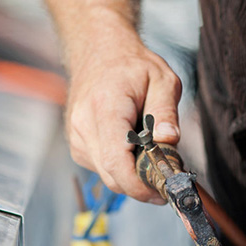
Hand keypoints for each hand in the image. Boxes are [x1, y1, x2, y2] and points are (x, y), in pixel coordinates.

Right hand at [66, 15, 181, 203]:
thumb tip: (169, 142)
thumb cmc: (130, 65)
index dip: (137, 184)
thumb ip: (166, 112)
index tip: (160, 191)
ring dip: (131, 175)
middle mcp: (83, 127)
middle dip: (140, 184)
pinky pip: (102, 169)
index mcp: (104, 108)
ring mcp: (77, 139)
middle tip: (165, 177)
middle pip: (111, 175)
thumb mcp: (162, 79)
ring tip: (148, 153)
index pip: (115, 161)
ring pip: (107, 176)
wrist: (97, 53)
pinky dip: (120, 167)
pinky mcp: (77, 147)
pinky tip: (130, 147)